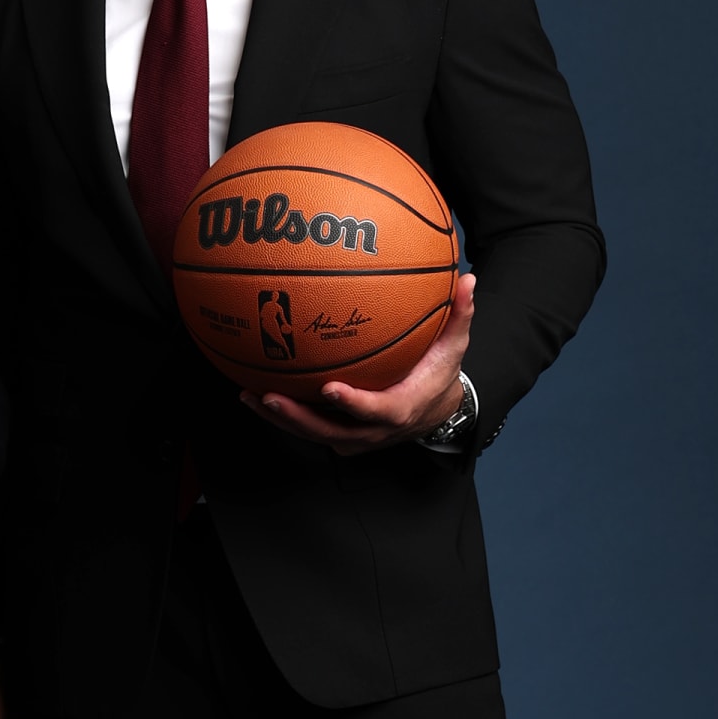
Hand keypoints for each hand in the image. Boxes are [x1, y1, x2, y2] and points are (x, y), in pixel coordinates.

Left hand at [242, 273, 476, 455]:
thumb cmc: (438, 374)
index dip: (351, 404)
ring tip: (247, 395)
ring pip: (311, 433)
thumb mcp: (453, 347)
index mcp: (400, 410)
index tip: (329, 388)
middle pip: (329, 430)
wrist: (433, 413)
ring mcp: (353, 438)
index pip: (375, 411)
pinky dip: (281, 414)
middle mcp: (373, 431)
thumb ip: (459, 316)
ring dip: (279, 417)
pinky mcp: (339, 436)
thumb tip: (469, 280)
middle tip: (269, 397)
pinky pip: (306, 427)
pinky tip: (252, 392)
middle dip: (297, 417)